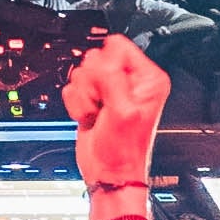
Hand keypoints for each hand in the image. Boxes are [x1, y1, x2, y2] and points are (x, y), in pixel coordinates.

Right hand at [64, 35, 168, 200]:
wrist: (109, 173)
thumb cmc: (124, 151)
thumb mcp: (123, 111)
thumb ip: (112, 80)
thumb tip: (102, 59)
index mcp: (147, 78)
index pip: (118, 46)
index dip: (106, 65)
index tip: (109, 87)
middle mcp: (129, 81)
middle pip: (95, 57)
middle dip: (92, 83)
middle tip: (103, 105)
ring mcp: (109, 90)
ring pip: (81, 73)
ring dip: (84, 96)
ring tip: (97, 114)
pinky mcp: (92, 99)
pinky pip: (72, 88)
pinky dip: (76, 105)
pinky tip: (90, 118)